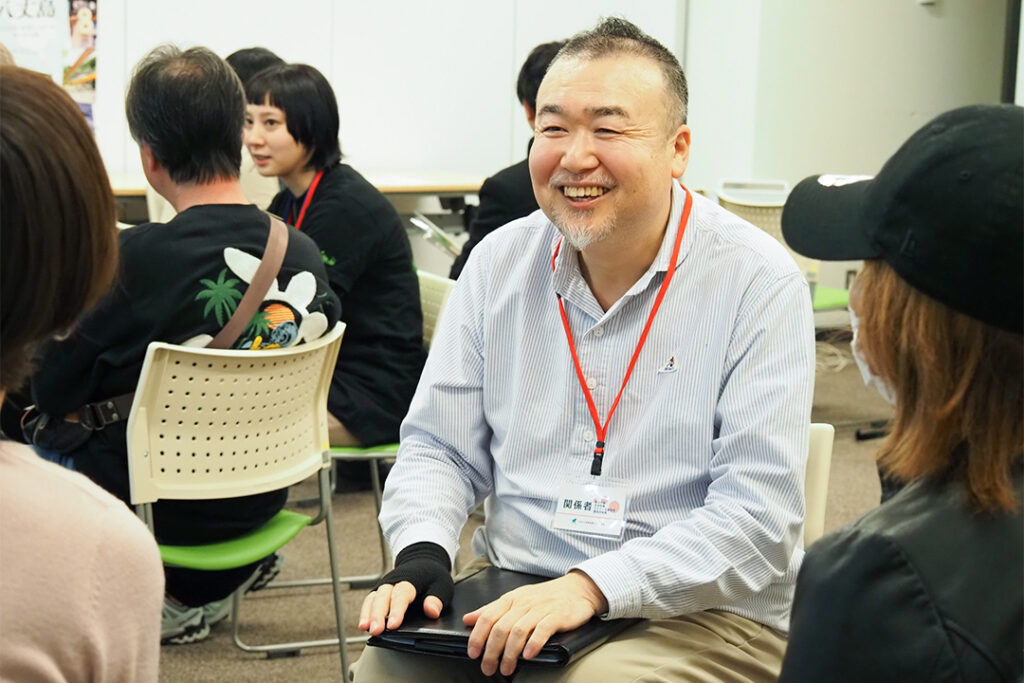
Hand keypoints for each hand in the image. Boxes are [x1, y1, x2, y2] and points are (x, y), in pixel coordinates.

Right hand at [357, 542, 452, 635]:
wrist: (422, 562)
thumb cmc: (432, 577)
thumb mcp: (443, 585)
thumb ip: (437, 599)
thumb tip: (432, 611)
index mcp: (410, 579)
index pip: (402, 595)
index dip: (397, 610)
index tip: (393, 625)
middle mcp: (394, 581)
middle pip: (383, 597)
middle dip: (378, 614)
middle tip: (375, 631)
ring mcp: (385, 586)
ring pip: (373, 598)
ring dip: (368, 614)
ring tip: (365, 629)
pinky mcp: (380, 592)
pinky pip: (369, 601)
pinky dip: (365, 612)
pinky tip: (364, 625)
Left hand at [462, 570, 607, 676]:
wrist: (576, 589)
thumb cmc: (544, 597)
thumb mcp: (515, 599)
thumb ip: (492, 610)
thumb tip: (469, 619)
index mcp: (511, 599)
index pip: (488, 617)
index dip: (478, 636)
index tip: (473, 653)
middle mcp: (523, 603)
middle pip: (501, 628)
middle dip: (492, 651)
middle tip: (488, 667)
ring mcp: (540, 609)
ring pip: (518, 631)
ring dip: (510, 653)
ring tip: (506, 668)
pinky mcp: (557, 616)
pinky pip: (542, 630)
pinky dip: (533, 644)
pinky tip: (528, 656)